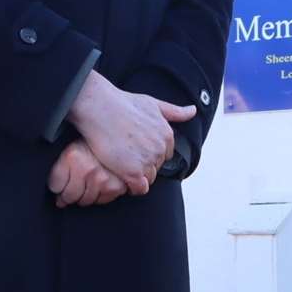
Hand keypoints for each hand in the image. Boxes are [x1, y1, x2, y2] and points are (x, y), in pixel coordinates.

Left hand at [47, 140, 126, 207]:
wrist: (119, 137)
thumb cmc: (93, 143)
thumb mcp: (71, 147)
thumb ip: (60, 167)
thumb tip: (56, 193)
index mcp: (72, 157)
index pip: (55, 186)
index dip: (55, 186)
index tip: (59, 185)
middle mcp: (87, 169)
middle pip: (69, 196)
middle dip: (67, 194)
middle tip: (71, 187)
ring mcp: (102, 179)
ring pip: (85, 201)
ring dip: (83, 196)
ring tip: (86, 184)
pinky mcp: (115, 187)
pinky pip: (100, 201)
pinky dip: (99, 196)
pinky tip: (99, 184)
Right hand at [65, 71, 196, 191]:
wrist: (99, 107)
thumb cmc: (122, 103)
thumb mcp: (152, 103)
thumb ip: (174, 111)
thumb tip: (193, 111)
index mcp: (167, 135)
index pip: (164, 155)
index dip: (149, 153)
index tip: (135, 149)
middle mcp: (160, 149)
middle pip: (156, 167)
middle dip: (143, 164)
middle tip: (125, 156)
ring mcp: (147, 161)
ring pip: (148, 178)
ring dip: (136, 176)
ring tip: (121, 165)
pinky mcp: (132, 172)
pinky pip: (139, 188)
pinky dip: (131, 187)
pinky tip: (121, 176)